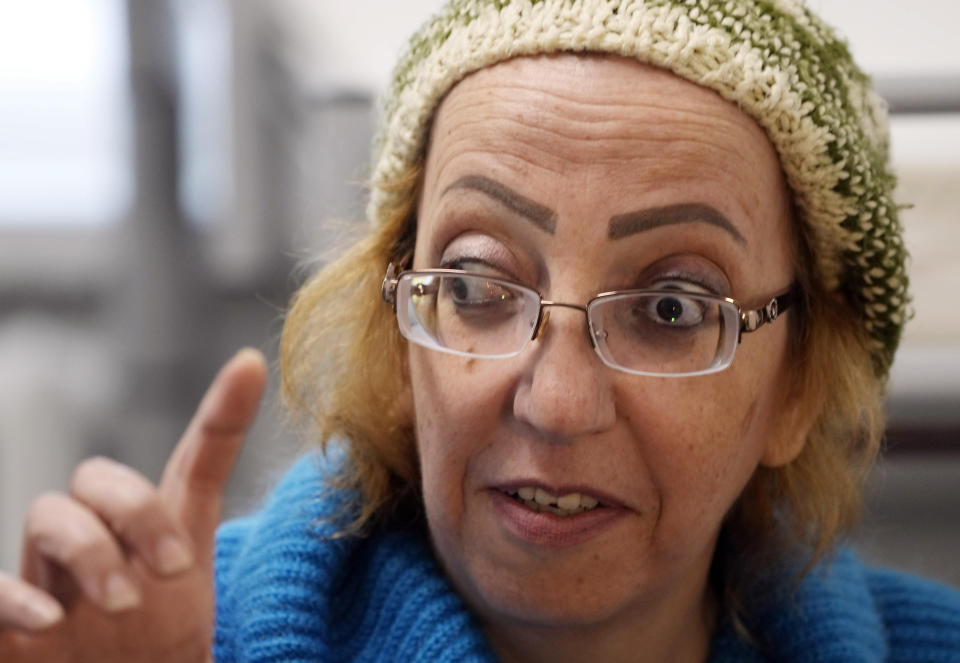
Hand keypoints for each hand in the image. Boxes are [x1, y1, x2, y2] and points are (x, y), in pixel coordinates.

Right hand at [0, 348, 266, 662]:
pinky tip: (46, 620)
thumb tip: (245, 440)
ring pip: (50, 515)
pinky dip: (7, 598)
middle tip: (172, 570)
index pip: (193, 463)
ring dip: (89, 550)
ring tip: (123, 604)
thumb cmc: (159, 656)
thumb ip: (210, 563)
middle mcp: (106, 545)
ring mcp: (52, 580)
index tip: (250, 366)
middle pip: (101, 476)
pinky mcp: (12, 628)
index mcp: (165, 536)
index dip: (222, 415)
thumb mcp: (200, 609)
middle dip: (135, 509)